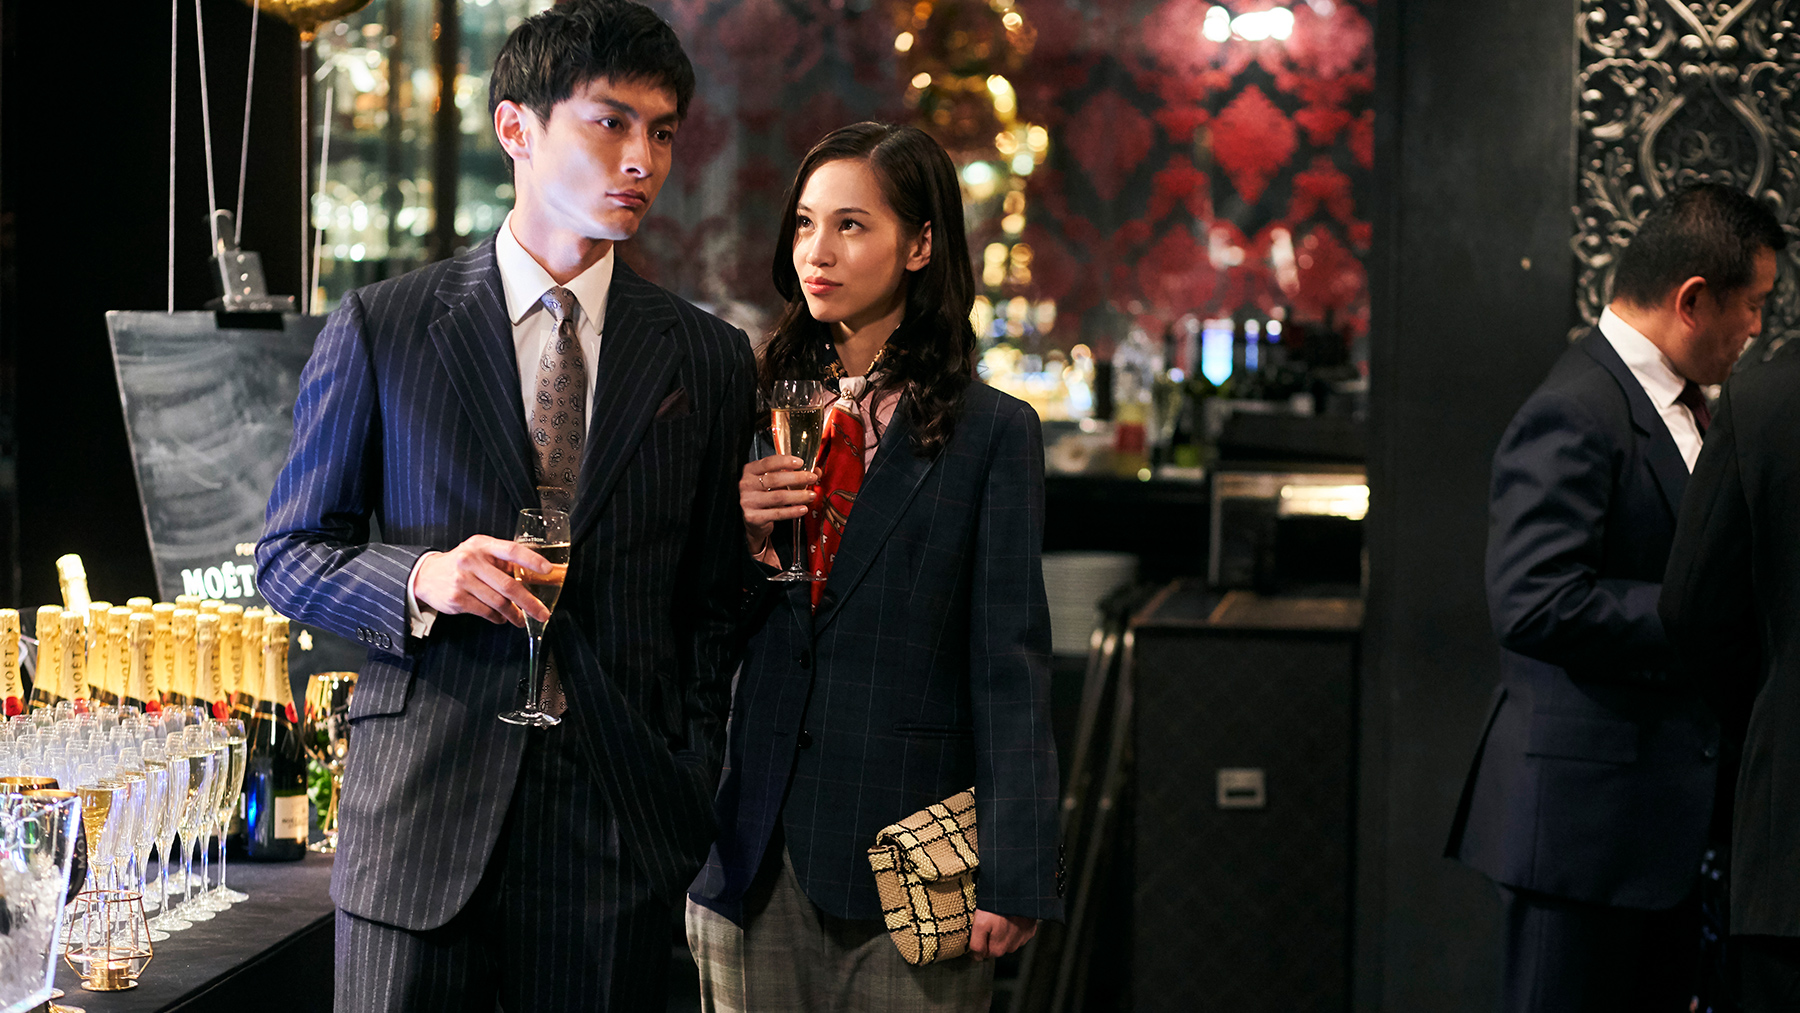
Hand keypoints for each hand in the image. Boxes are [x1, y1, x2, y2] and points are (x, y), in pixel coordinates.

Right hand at [413, 535, 552, 627]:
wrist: (426, 575)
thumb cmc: (462, 563)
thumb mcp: (479, 552)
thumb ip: (502, 560)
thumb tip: (536, 574)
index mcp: (482, 545)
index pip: (511, 550)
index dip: (531, 559)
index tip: (547, 570)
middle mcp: (471, 560)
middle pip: (508, 584)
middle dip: (529, 602)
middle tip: (542, 613)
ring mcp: (462, 580)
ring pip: (498, 602)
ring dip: (514, 614)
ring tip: (522, 619)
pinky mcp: (457, 598)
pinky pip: (485, 611)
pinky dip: (497, 618)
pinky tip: (501, 619)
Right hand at [741, 455, 815, 551]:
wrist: (753, 521)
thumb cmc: (765, 496)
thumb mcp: (775, 482)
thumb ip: (792, 474)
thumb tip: (817, 471)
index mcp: (750, 471)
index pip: (768, 463)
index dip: (785, 462)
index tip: (800, 463)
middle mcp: (746, 485)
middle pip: (775, 479)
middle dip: (797, 478)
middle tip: (812, 478)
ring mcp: (748, 501)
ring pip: (778, 497)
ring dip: (798, 495)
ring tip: (811, 495)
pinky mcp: (753, 517)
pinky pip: (777, 513)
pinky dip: (792, 511)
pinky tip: (803, 509)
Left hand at [968, 910, 1036, 960]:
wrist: (1018, 893)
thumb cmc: (997, 908)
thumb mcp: (980, 924)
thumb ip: (977, 944)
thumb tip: (977, 957)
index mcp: (999, 949)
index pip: (986, 953)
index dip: (981, 941)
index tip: (980, 929)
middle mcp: (1012, 947)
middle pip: (998, 946)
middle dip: (993, 936)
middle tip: (990, 920)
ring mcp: (1022, 938)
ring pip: (1009, 940)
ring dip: (1005, 931)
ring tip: (1001, 916)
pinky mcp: (1030, 929)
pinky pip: (1020, 931)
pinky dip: (1015, 925)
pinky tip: (1011, 915)